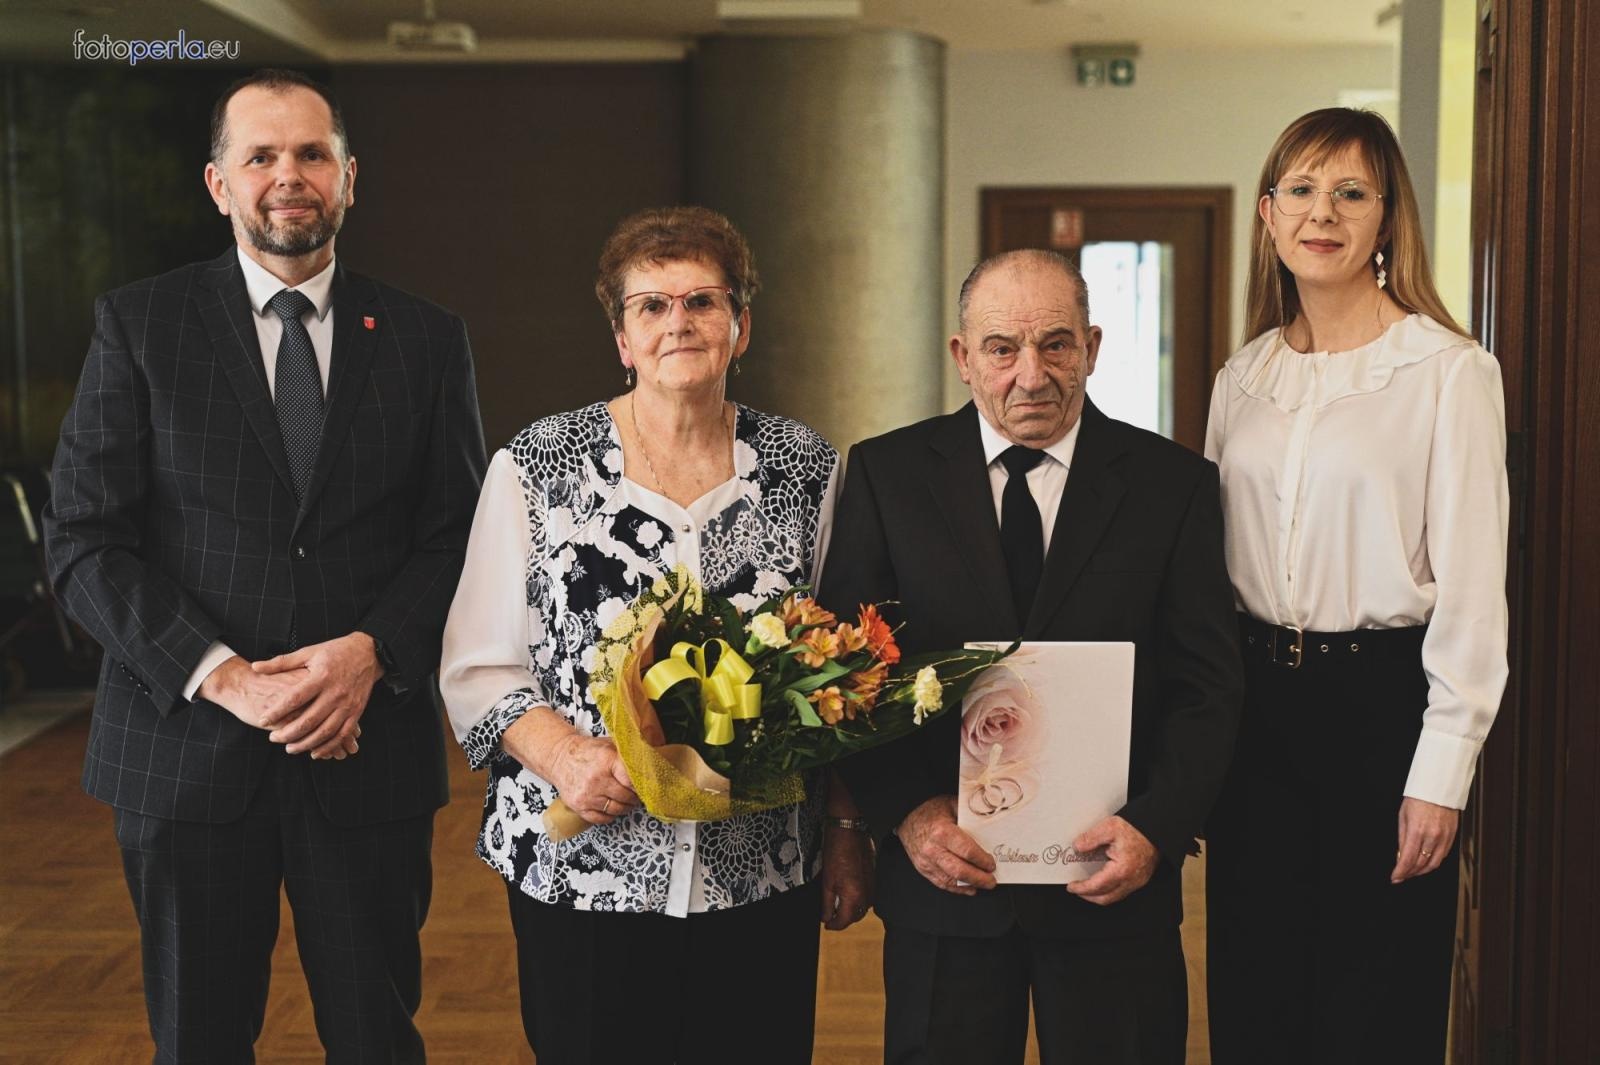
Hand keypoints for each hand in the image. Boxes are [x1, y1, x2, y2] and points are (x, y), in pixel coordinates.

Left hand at [199, 654, 359, 759]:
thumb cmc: (335, 652)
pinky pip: (342, 734)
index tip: (263, 720)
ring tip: (290, 748)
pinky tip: (315, 752)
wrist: (369, 653)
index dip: (277, 712)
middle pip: (309, 720)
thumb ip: (281, 662)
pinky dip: (329, 746)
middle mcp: (335, 692)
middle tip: (273, 738)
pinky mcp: (357, 712)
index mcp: (321, 676)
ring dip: (306, 744)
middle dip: (288, 733)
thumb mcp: (308, 653)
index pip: (295, 698)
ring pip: (325, 731)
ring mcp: (348, 704)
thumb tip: (255, 667)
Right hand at [534, 729, 638, 826]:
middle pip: (626, 796)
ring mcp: (587, 795)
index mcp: (606, 760)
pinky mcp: (579, 806)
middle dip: (635, 797)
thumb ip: (628, 754)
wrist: (560, 757)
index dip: (641, 786)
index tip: (647, 787)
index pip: (631, 780)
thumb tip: (650, 763)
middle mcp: (596, 779)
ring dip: (625, 807)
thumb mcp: (609, 745)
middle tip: (638, 794)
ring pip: (616, 809)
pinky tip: (612, 807)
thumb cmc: (587, 751)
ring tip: (627, 801)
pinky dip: (610, 815)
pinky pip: (601, 819)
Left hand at [820, 826, 874, 929]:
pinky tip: (848, 894)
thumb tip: (825, 917)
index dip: (833, 925)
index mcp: (854, 897)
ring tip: (837, 905)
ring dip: (851, 910)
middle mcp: (867, 895)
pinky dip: (858, 900)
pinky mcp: (875, 879)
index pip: (844, 921)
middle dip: (843, 919)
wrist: (849, 832)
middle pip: (855, 917)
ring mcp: (873, 887)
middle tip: (830, 916)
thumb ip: (826, 903)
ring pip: (863, 908)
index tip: (826, 925)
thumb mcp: (826, 881)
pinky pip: (867, 897)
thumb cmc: (837, 852)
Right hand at [895, 795, 996, 894]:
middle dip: (979, 878)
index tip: (991, 863)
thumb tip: (990, 827)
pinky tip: (968, 888)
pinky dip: (957, 888)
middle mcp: (933, 849)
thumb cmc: (930, 810)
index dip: (982, 860)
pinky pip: (941, 883)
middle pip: (960, 871)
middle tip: (991, 880)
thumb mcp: (952, 805)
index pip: (967, 852)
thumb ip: (970, 817)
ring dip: (970, 885)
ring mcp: (926, 861)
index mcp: (942, 832)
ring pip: (951, 880)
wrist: (907, 816)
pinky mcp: (923, 868)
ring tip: (982, 884)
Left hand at [1065, 815, 1157, 905]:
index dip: (1082, 888)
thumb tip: (1078, 847)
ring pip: (1114, 897)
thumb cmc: (1136, 829)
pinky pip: (1122, 892)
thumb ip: (1091, 838)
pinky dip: (1109, 891)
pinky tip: (1102, 883)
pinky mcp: (1140, 880)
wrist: (1156, 830)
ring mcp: (1137, 882)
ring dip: (1098, 895)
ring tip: (1086, 888)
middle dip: (1088, 896)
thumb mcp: (1109, 827)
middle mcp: (1130, 880)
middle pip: (1105, 898)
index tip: (1071, 887)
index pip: (1097, 886)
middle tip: (1076, 889)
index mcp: (1121, 869)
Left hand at [1392, 796, 1458, 882]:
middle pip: (1421, 864)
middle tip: (1402, 876)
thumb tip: (1400, 856)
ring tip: (1413, 872)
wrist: (1439, 788)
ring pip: (1434, 864)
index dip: (1401, 872)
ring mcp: (1444, 837)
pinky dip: (1433, 862)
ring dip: (1422, 871)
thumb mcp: (1403, 817)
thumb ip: (1402, 839)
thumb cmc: (1419, 799)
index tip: (1395, 878)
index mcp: (1417, 831)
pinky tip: (1426, 862)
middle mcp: (1432, 836)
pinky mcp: (1452, 837)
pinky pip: (1443, 855)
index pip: (1408, 859)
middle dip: (1410, 873)